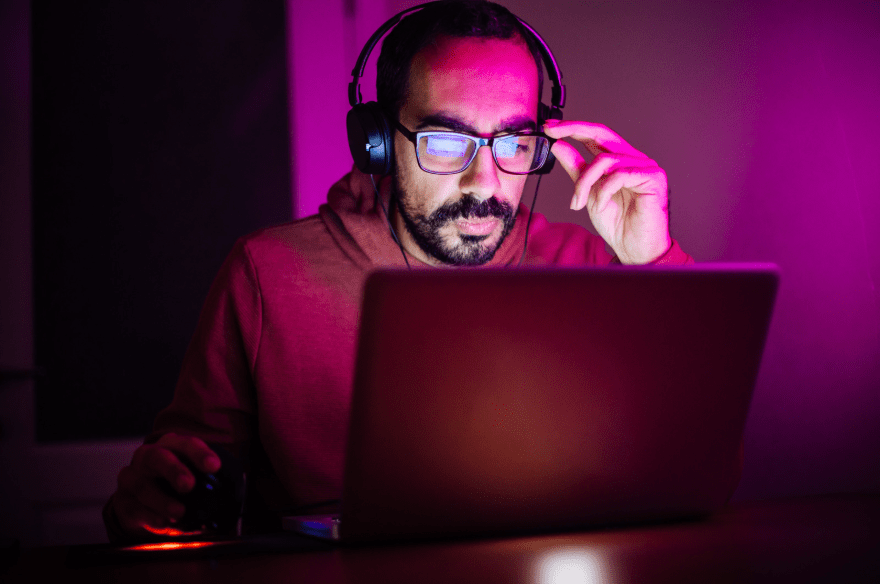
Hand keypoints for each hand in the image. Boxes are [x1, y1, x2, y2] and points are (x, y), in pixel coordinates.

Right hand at [112, 433, 220, 536]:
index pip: (186, 444)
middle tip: (188, 485)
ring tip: (179, 512)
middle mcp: (148, 457)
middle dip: (174, 470)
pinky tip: (163, 523)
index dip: (200, 454)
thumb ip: (208, 481)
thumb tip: (230, 494)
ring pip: (142, 485)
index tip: (214, 466)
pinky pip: (133, 507)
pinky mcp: (122, 501)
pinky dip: (149, 516)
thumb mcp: (192, 476)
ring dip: (162, 500)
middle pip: (157, 457)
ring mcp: (131, 478)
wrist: (143, 501)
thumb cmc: (174, 484)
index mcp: (171, 446)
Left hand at [543, 120, 671, 264]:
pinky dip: (604, 191)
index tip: (549, 128)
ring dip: (585, 182)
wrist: (633, 248)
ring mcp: (645, 166)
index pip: (596, 135)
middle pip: (603, 134)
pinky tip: (600, 205)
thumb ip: (576, 168)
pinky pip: (620, 175)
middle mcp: (633, 158)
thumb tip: (558, 145)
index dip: (573, 128)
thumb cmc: (616, 223)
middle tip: (552, 133)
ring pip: (605, 160)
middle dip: (574, 130)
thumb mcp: (587, 192)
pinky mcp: (653, 178)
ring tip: (579, 202)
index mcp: (618, 159)